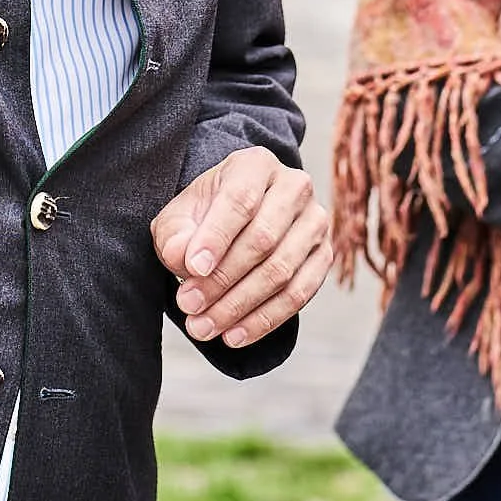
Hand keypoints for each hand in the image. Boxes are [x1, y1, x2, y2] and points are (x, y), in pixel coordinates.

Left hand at [150, 148, 329, 348]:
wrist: (235, 220)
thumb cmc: (204, 217)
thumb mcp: (179, 218)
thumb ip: (175, 236)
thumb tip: (187, 260)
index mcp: (256, 165)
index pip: (241, 200)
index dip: (217, 237)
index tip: (192, 269)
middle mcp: (295, 186)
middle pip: (263, 238)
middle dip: (222, 280)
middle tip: (188, 306)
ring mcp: (316, 221)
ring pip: (282, 270)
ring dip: (240, 306)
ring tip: (203, 327)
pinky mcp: (325, 255)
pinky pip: (300, 293)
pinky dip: (265, 319)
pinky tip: (234, 335)